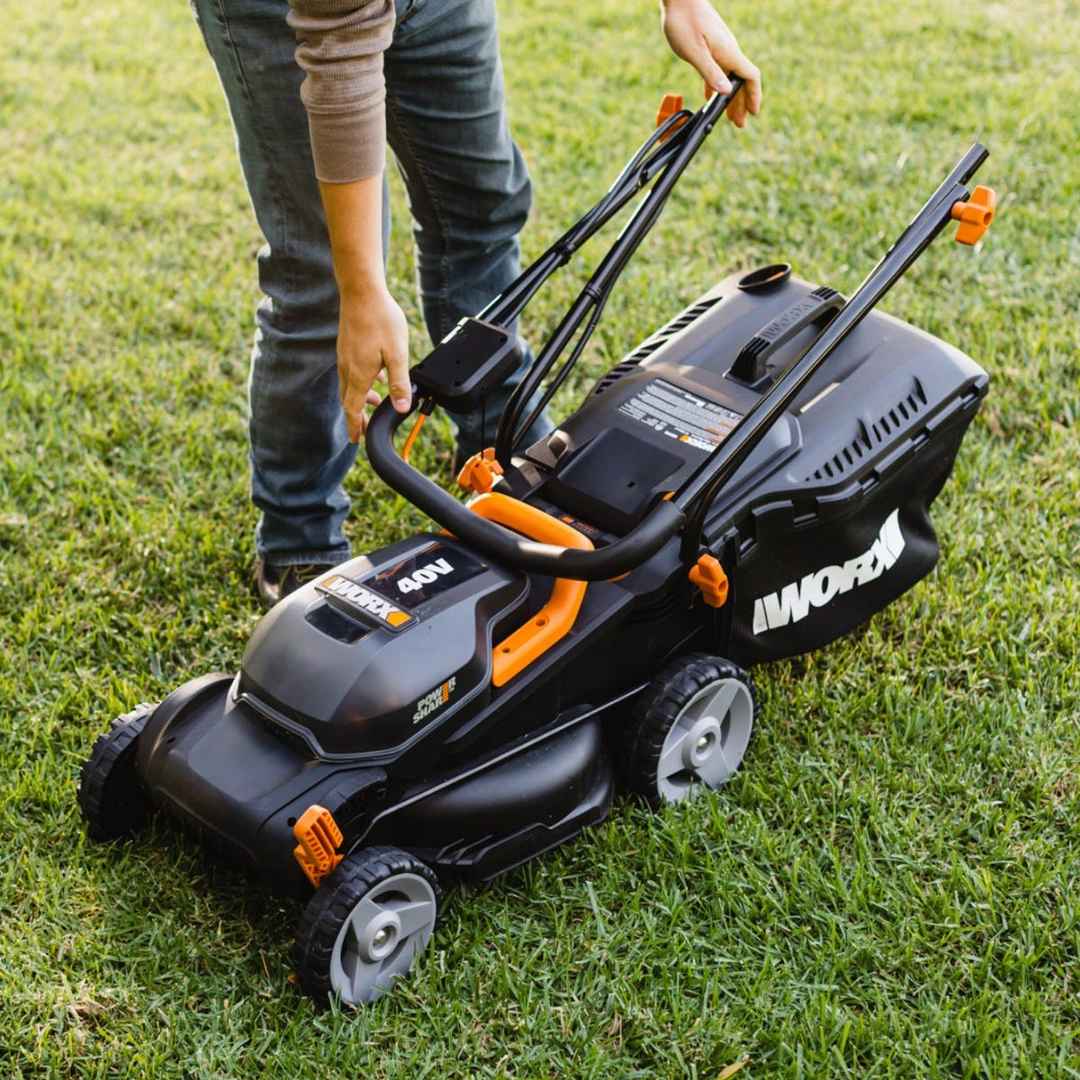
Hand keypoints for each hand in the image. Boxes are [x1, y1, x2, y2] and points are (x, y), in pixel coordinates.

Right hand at [336, 283, 410, 441]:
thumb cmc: (381, 320)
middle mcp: (347, 368)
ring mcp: (345, 356)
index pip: (353, 409)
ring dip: (360, 399)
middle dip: (357, 416)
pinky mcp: (347, 346)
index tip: (357, 440)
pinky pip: (351, 372)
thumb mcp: (397, 354)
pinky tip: (375, 376)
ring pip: (349, 386)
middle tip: (366, 427)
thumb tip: (400, 408)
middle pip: (348, 401)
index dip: (356, 426)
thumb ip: (399, 383)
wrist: (361, 291)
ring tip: (375, 403)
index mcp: (358, 374)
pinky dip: (361, 382)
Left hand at [660, 0, 761, 126]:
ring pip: (730, 77)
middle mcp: (728, 50)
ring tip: (729, 116)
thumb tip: (726, 92)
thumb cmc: (683, 20)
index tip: (754, 113)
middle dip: (742, 104)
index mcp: (728, 52)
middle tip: (740, 124)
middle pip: (741, 81)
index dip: (754, 96)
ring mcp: (720, 48)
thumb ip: (710, 72)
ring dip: (730, 98)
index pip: (750, 77)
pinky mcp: (710, 46)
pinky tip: (712, 96)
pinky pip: (719, 70)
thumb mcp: (694, 51)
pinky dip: (718, 86)